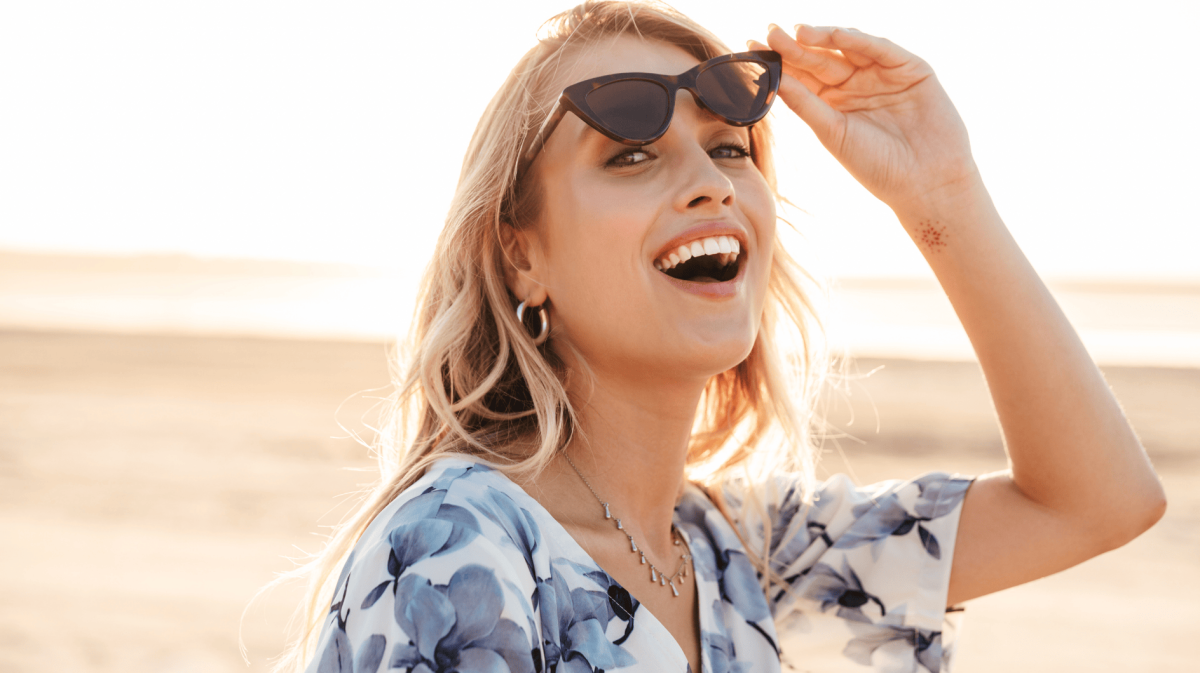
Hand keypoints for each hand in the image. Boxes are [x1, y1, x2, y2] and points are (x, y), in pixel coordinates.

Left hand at [751, 25, 979, 216]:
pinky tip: (836, 35)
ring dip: (823, 36)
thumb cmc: (876, 165)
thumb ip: (805, 103)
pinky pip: (881, 49)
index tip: (750, 47)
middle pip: (820, 58)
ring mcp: (882, 74)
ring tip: (797, 33)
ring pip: (848, 47)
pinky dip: (859, 40)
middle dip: (795, 45)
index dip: (779, 61)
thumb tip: (771, 79)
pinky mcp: (910, 68)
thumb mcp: (832, 132)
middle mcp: (856, 84)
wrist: (925, 182)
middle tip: (769, 31)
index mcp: (834, 102)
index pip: (802, 75)